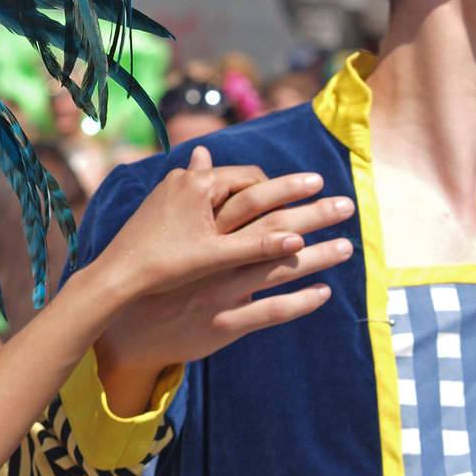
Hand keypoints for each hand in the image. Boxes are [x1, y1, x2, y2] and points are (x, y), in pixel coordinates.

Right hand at [92, 147, 355, 412]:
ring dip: (318, 257)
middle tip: (348, 205)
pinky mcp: (222, 323)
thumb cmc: (149, 265)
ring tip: (347, 246)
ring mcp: (217, 291)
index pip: (250, 199)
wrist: (127, 321)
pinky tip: (324, 292)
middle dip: (313, 214)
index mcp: (198, 228)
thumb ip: (191, 188)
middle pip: (272, 228)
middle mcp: (210, 256)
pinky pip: (270, 310)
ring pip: (277, 268)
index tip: (314, 182)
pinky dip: (300, 301)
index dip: (284, 189)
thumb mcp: (166, 223)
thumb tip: (204, 151)